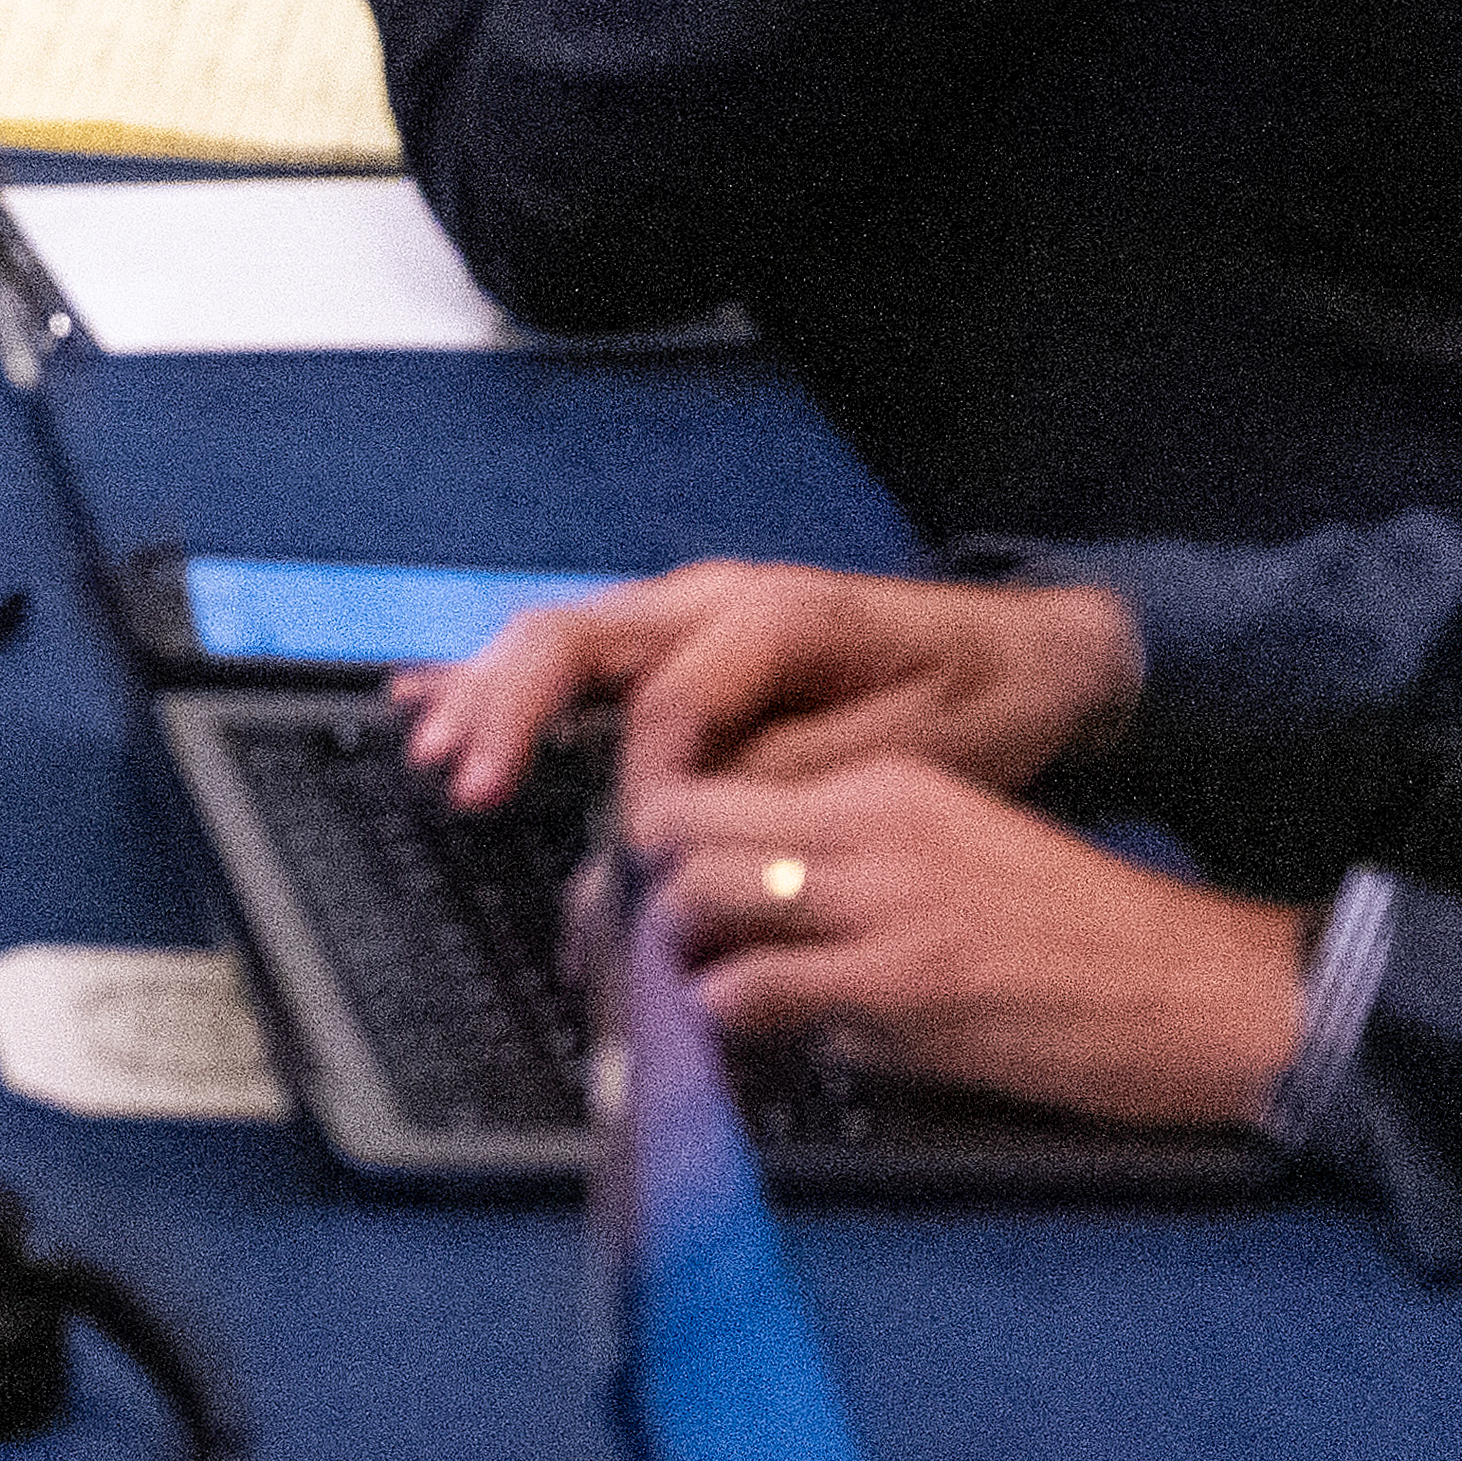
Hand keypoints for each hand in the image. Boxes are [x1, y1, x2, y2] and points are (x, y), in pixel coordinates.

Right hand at [393, 560, 1141, 807]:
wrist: (1029, 652)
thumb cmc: (974, 700)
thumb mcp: (904, 753)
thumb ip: (784, 781)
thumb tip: (679, 825)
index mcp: (775, 616)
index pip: (665, 704)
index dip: (642, 790)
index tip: (642, 863)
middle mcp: (712, 597)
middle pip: (573, 637)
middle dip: (507, 709)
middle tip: (466, 782)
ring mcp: (687, 609)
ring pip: (556, 638)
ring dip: (487, 695)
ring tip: (433, 750)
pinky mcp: (678, 636)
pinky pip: (573, 650)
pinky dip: (502, 677)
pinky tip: (432, 696)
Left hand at [622, 754, 1315, 1128]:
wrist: (1215, 993)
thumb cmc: (1097, 943)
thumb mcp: (967, 862)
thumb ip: (858, 884)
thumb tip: (763, 943)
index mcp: (892, 785)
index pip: (716, 783)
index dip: (653, 840)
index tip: (630, 887)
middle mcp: (876, 826)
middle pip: (681, 829)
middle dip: (629, 890)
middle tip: (610, 949)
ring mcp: (888, 904)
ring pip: (699, 900)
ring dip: (662, 956)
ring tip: (656, 1000)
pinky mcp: (906, 987)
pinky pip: (755, 991)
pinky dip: (719, 1018)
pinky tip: (728, 1039)